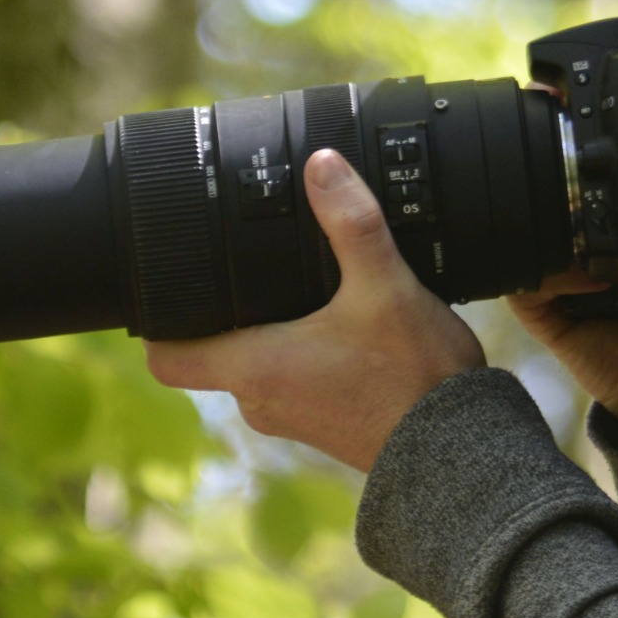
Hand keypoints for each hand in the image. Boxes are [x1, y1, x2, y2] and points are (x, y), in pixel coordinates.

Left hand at [146, 149, 484, 472]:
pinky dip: (306, 357)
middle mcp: (262, 402)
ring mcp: (293, 419)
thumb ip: (352, 222)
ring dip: (273, 335)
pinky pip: (295, 384)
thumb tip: (322, 167)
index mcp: (256, 369)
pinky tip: (344, 329)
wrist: (459, 451)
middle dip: (229, 313)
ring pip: (257, 368)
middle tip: (250, 269)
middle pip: (213, 353)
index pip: (165, 359)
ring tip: (307, 294)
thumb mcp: (386, 286)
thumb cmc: (415, 379)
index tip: (170, 288)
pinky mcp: (326, 426)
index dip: (157, 322)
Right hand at [507, 120, 617, 444]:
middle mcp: (599, 235)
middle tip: (576, 142)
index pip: (613, 159)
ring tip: (575, 202)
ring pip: (530, 225)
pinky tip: (589, 275)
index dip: (604, 130)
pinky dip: (548, 272)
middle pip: (559, 182)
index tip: (610, 107)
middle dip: (560, 159)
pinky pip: (526, 282)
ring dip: (544, 207)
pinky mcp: (549, 314)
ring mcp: (568, 273)